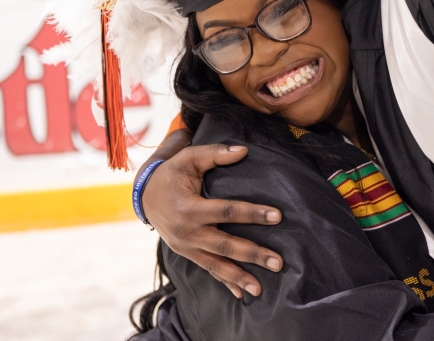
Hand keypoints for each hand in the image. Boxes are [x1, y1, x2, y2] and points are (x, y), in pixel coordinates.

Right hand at [141, 142, 284, 297]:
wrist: (143, 196)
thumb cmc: (171, 174)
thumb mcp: (189, 158)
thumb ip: (215, 154)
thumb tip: (243, 151)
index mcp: (189, 208)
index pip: (227, 212)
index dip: (252, 213)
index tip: (277, 216)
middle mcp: (187, 232)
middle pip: (225, 245)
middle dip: (253, 254)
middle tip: (278, 261)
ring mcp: (186, 246)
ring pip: (216, 264)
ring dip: (240, 277)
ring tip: (261, 289)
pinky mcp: (187, 254)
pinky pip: (208, 270)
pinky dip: (224, 283)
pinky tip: (241, 294)